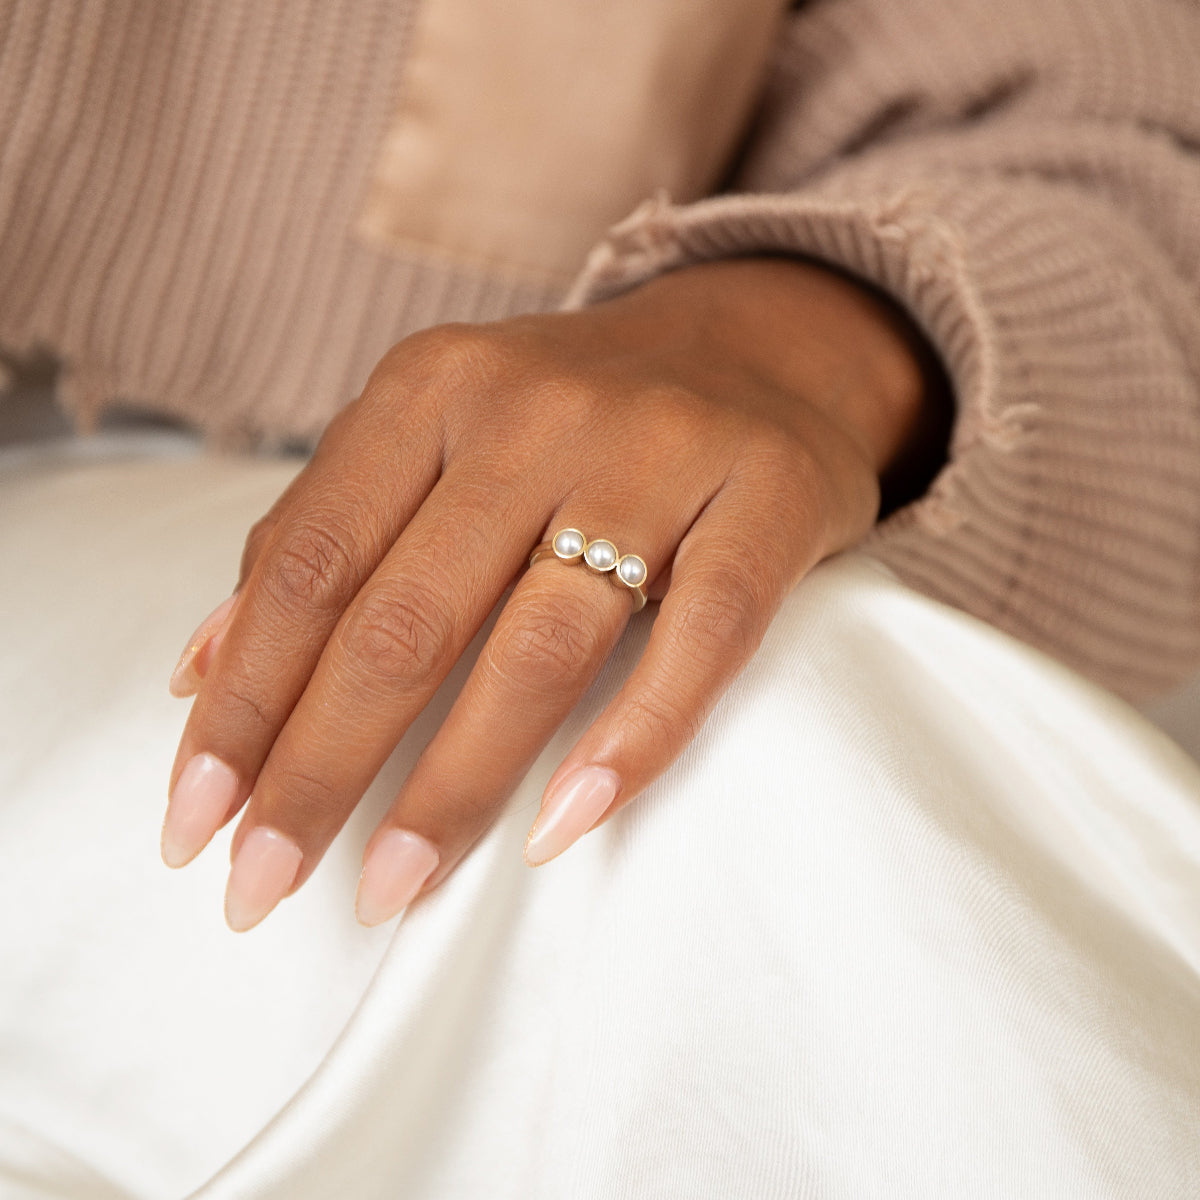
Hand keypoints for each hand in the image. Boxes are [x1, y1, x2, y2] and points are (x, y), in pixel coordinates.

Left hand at [163, 257, 941, 930]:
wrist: (760, 349)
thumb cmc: (575, 421)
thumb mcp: (436, 438)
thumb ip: (324, 536)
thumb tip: (198, 677)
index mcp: (435, 389)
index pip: (308, 564)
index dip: (242, 703)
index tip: (196, 823)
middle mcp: (536, 411)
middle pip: (404, 619)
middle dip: (318, 771)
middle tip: (265, 886)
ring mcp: (657, 454)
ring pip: (538, 643)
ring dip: (452, 786)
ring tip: (390, 885)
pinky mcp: (764, 501)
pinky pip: (697, 640)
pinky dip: (631, 741)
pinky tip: (562, 829)